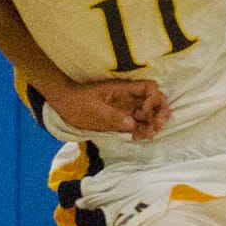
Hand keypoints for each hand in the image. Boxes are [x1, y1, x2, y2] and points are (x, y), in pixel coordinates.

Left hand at [44, 78, 170, 140]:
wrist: (64, 105)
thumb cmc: (76, 103)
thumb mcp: (92, 110)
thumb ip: (112, 116)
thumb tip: (132, 123)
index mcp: (124, 90)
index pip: (149, 88)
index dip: (153, 99)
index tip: (142, 112)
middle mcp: (129, 98)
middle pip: (155, 100)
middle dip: (160, 113)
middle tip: (155, 127)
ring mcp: (127, 108)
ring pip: (150, 114)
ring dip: (153, 125)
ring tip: (145, 136)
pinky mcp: (122, 119)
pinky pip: (139, 124)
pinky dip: (143, 131)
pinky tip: (136, 138)